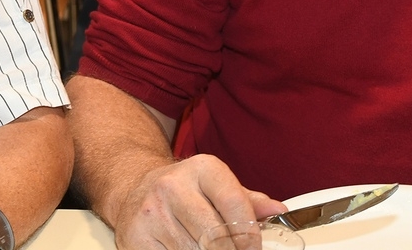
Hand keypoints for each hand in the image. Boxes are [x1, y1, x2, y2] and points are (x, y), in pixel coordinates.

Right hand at [112, 155, 285, 249]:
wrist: (134, 189)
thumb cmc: (182, 191)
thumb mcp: (215, 185)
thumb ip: (246, 200)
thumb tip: (277, 210)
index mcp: (202, 169)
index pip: (234, 204)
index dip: (250, 236)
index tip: (253, 249)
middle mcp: (173, 186)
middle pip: (216, 237)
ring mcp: (153, 213)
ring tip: (207, 248)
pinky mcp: (137, 237)